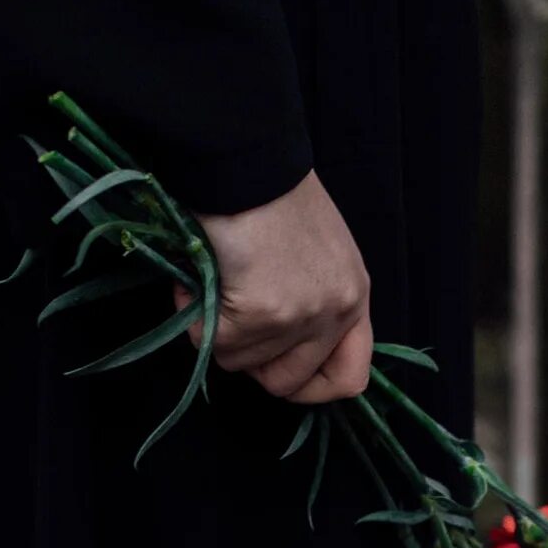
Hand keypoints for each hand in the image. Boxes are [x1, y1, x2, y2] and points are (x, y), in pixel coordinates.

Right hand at [177, 170, 372, 404]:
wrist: (245, 161)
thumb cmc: (270, 194)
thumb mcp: (314, 252)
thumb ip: (310, 298)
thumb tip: (270, 343)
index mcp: (355, 296)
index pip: (351, 377)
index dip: (310, 387)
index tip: (276, 372)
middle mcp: (337, 312)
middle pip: (288, 382)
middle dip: (249, 361)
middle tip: (229, 323)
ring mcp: (302, 316)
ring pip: (241, 362)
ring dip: (214, 327)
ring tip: (211, 279)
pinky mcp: (264, 313)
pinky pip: (213, 342)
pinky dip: (192, 314)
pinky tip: (196, 279)